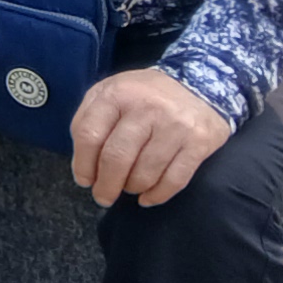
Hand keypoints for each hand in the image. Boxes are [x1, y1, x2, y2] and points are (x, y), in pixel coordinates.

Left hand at [72, 67, 230, 205]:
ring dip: (132, 188)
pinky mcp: (198, 143)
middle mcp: (146, 109)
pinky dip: (158, 195)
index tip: (85, 180)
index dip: (82, 163)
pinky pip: (175, 180)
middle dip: (106, 184)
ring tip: (128, 188)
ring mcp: (174, 127)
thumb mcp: (110, 92)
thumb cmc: (145, 94)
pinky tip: (148, 198)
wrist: (200, 84)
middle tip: (103, 197)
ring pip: (145, 172)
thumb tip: (82, 161)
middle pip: (117, 157)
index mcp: (117, 95)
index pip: (90, 134)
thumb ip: (89, 119)